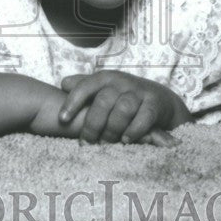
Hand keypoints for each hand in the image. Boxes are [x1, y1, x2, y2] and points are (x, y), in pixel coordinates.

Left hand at [28, 81, 176, 146]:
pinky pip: (144, 117)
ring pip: (123, 109)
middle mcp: (122, 81)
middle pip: (103, 101)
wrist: (158, 98)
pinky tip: (125, 140)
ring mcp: (139, 92)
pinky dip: (134, 130)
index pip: (86, 86)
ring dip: (112, 129)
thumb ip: (84, 85)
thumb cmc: (123, 95)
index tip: (63, 119)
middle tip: (86, 142)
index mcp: (106, 78)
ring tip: (105, 143)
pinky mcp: (155, 104)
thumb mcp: (104, 88)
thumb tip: (63, 84)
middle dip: (93, 124)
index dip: (73, 102)